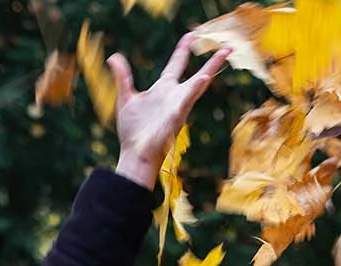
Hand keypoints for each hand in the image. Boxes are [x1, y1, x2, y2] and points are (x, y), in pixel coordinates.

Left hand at [110, 35, 229, 188]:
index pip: (176, 65)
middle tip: (226, 45)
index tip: (190, 36)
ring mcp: (178, 106)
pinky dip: (195, 89)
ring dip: (211, 69)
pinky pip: (187, 100)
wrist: (135, 154)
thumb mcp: (126, 97)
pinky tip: (203, 79)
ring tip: (224, 53)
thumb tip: (114, 57)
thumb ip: (123, 77)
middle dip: (212, 61)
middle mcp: (174, 96)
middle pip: (197, 73)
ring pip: (198, 84)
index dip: (183, 50)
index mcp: (163, 89)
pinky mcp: (176, 117)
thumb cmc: (133, 131)